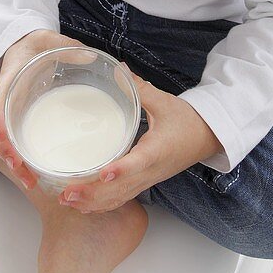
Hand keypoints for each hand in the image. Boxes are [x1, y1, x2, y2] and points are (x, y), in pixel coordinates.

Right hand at [0, 29, 87, 190]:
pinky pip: (13, 141)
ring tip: (30, 182)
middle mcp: (5, 99)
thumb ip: (68, 46)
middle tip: (24, 173)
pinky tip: (33, 175)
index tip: (4, 136)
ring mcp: (9, 111)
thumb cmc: (36, 45)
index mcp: (10, 78)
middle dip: (8, 153)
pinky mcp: (18, 119)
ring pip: (3, 142)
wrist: (25, 46)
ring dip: (13, 163)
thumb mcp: (50, 40)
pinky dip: (20, 159)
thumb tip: (91, 56)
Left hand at [59, 68, 221, 213]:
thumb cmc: (187, 120)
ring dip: (93, 202)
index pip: (138, 163)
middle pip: (121, 189)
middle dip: (93, 193)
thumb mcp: (164, 101)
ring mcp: (147, 180)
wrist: (207, 138)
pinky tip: (84, 205)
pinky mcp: (145, 183)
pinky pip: (122, 199)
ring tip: (66, 202)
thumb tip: (117, 68)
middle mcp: (151, 170)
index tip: (103, 174)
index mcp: (156, 150)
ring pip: (119, 198)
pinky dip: (102, 204)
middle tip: (65, 193)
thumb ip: (138, 87)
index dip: (120, 170)